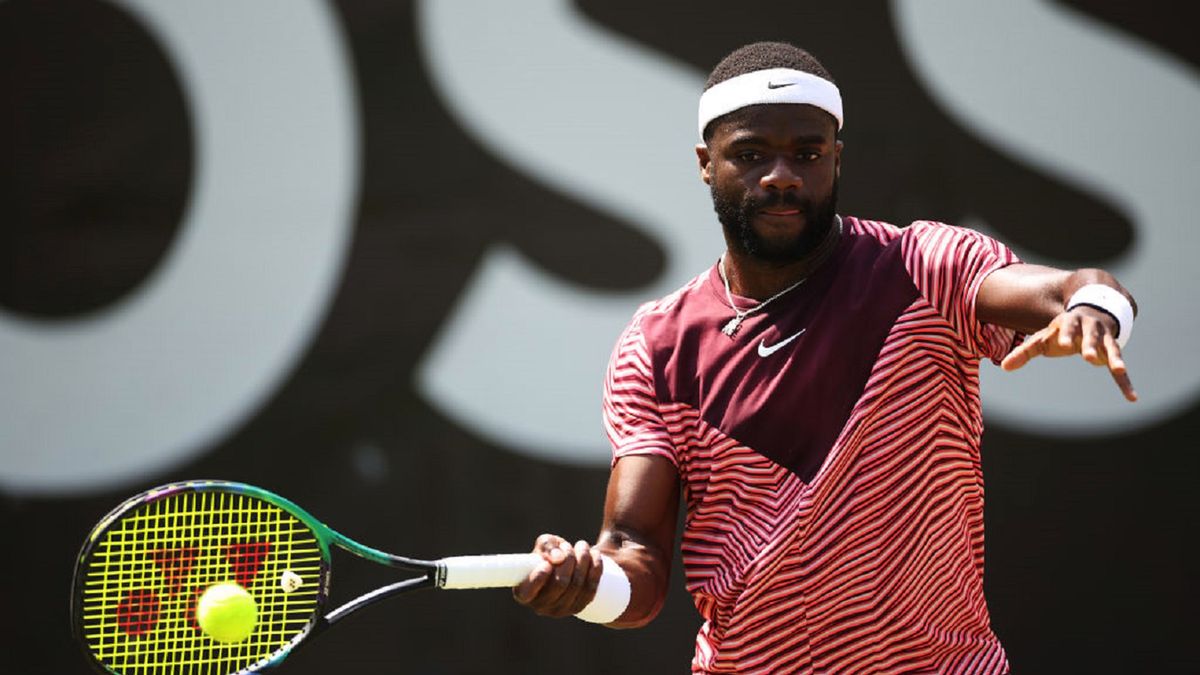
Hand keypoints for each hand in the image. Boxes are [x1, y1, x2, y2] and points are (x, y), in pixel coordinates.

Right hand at [512, 534, 603, 617]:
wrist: (567, 564)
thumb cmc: (549, 553)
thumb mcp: (545, 544)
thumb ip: (547, 547)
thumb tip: (559, 559)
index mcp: (523, 592)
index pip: (528, 592)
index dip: (539, 577)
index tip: (547, 562)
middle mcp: (540, 606)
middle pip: (560, 583)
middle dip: (568, 559)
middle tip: (569, 545)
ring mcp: (559, 610)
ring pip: (577, 585)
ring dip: (583, 560)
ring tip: (581, 545)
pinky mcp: (577, 608)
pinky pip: (590, 589)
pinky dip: (595, 569)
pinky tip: (594, 554)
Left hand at [1000, 305, 1136, 400]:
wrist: (1090, 314)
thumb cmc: (1060, 331)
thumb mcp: (1042, 339)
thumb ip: (1024, 352)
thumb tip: (1003, 367)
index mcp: (1070, 323)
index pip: (1066, 328)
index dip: (1065, 335)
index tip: (1063, 342)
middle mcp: (1090, 328)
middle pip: (1090, 335)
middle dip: (1088, 344)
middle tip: (1086, 355)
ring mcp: (1104, 339)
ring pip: (1110, 348)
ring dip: (1114, 358)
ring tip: (1120, 369)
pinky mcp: (1112, 352)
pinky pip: (1119, 368)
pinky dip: (1125, 382)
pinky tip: (1132, 397)